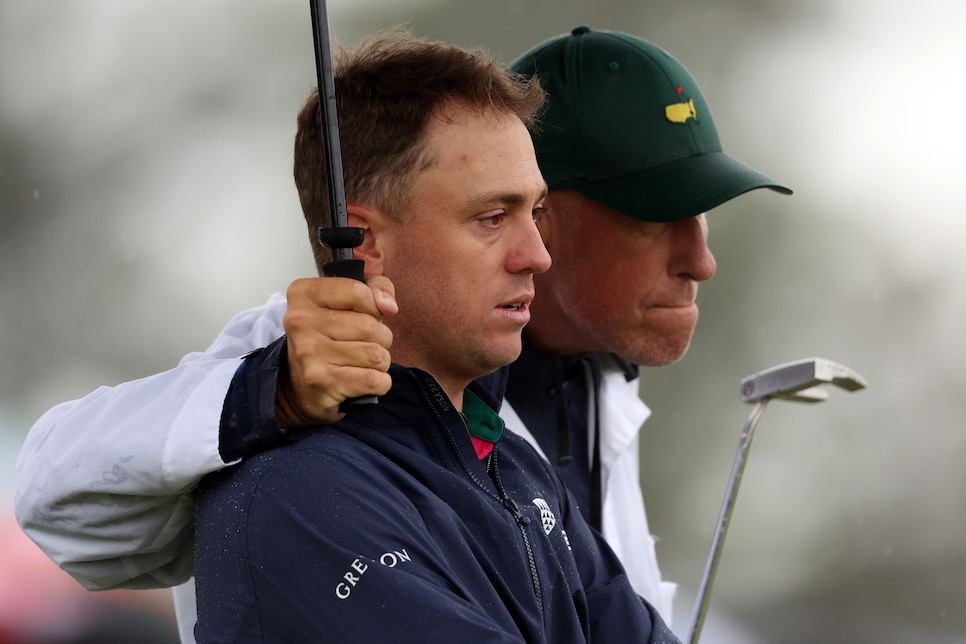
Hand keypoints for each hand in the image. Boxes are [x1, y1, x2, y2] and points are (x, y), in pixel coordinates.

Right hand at [275, 276, 395, 427]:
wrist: (299, 383)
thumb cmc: (328, 337)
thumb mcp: (346, 301)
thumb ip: (376, 287)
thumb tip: (389, 306)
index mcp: (304, 294)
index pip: (358, 291)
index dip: (374, 306)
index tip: (367, 315)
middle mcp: (301, 322)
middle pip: (370, 326)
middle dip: (380, 337)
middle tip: (364, 343)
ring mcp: (310, 353)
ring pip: (376, 355)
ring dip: (380, 361)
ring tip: (363, 362)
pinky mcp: (322, 381)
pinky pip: (373, 380)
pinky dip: (380, 382)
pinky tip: (364, 379)